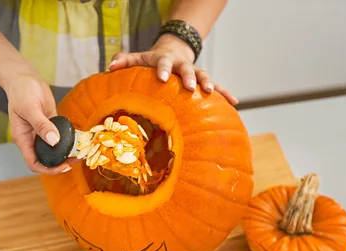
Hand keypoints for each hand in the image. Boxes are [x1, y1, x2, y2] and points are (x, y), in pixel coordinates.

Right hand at [3, 72, 75, 173]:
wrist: (24, 77)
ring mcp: (42, 133)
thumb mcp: (30, 107)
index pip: (34, 163)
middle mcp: (32, 139)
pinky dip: (69, 140)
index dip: (48, 169)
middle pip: (46, 160)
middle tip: (77, 159)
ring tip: (81, 152)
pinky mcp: (51, 125)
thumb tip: (54, 141)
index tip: (63, 166)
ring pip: (55, 150)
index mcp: (23, 139)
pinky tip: (80, 140)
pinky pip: (61, 137)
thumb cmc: (21, 91)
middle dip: (61, 163)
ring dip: (67, 153)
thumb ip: (41, 125)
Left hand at [108, 34, 237, 105]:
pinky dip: (225, 94)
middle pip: (187, 69)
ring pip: (204, 76)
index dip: (162, 69)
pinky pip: (217, 87)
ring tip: (213, 93)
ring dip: (210, 84)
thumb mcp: (139, 58)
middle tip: (190, 87)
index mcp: (165, 61)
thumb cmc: (152, 61)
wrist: (173, 51)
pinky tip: (234, 103)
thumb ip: (124, 60)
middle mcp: (182, 66)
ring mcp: (194, 73)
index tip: (161, 78)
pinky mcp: (203, 82)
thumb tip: (110, 65)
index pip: (163, 63)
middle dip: (189, 77)